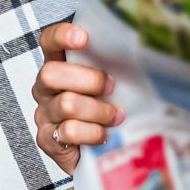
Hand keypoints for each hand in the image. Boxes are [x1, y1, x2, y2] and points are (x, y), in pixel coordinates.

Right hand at [30, 23, 122, 175]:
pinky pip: (68, 131)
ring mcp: (44, 114)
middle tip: (112, 87)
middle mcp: (46, 88)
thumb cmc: (112, 107)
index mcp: (61, 65)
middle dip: (89, 80)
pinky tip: (104, 135)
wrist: (104, 154)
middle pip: (50, 73)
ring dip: (99, 110)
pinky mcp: (47, 139)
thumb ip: (118, 65)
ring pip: (66, 104)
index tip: (83, 37)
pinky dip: (93, 133)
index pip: (49, 42)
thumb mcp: (117, 83)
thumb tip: (145, 50)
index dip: (60, 36)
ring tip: (116, 116)